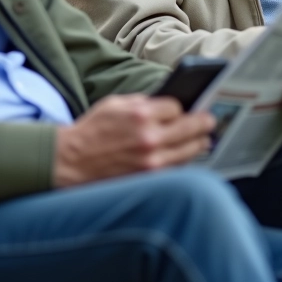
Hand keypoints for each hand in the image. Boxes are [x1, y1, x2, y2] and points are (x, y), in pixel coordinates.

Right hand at [53, 95, 214, 187]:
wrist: (71, 162)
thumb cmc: (92, 130)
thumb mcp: (115, 105)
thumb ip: (143, 103)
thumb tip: (169, 104)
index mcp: (140, 115)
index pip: (177, 107)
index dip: (179, 107)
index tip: (180, 109)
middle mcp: (150, 138)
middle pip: (192, 128)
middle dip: (203, 123)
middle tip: (210, 121)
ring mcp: (152, 162)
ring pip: (190, 150)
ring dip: (199, 143)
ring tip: (204, 139)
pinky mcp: (150, 178)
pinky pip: (177, 167)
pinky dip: (183, 160)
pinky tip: (186, 155)